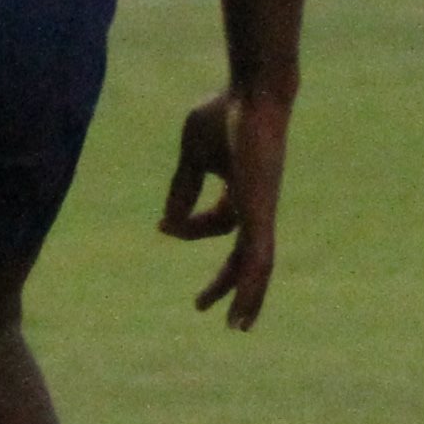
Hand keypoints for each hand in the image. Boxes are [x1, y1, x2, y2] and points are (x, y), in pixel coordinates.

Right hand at [159, 84, 291, 327]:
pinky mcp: (261, 213)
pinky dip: (253, 283)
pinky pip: (259, 256)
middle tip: (204, 308)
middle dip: (227, 282)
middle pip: (244, 254)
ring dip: (247, 297)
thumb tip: (167, 225)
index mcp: (240, 189)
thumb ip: (182, 188)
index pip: (213, 221)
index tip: (162, 225)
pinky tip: (246, 305)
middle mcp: (256, 206)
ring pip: (257, 263)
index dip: (186, 227)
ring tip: (238, 327)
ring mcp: (261, 211)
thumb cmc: (224, 114)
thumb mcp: (193, 154)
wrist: (254, 96)